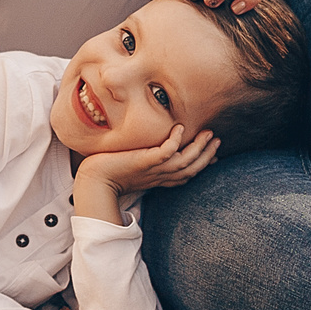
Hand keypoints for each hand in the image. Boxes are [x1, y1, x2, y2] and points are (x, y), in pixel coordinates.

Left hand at [79, 125, 220, 197]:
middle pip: (191, 168)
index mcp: (159, 178)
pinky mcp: (144, 162)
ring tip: (208, 133)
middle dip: (207, 155)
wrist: (94, 181)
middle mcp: (160, 176)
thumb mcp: (134, 166)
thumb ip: (145, 160)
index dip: (202, 164)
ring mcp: (153, 170)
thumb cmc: (109, 173)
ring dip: (199, 147)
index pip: (186, 173)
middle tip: (216, 139)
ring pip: (184, 160)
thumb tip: (147, 151)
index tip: (213, 153)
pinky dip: (175, 141)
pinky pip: (165, 152)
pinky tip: (179, 128)